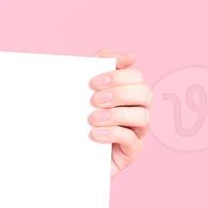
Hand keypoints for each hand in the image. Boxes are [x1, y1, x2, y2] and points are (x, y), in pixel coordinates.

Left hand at [87, 49, 149, 177]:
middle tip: (94, 100)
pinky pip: (132, 140)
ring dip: (116, 114)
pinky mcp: (130, 152)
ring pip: (143, 116)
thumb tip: (131, 56)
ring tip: (92, 119)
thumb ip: (99, 64)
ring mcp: (136, 131)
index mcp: (126, 92)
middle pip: (145, 93)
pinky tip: (95, 134)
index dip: (118, 76)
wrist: (62, 151)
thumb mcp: (82, 87)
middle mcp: (136, 109)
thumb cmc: (75, 115)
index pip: (136, 76)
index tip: (93, 82)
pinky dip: (113, 133)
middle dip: (120, 93)